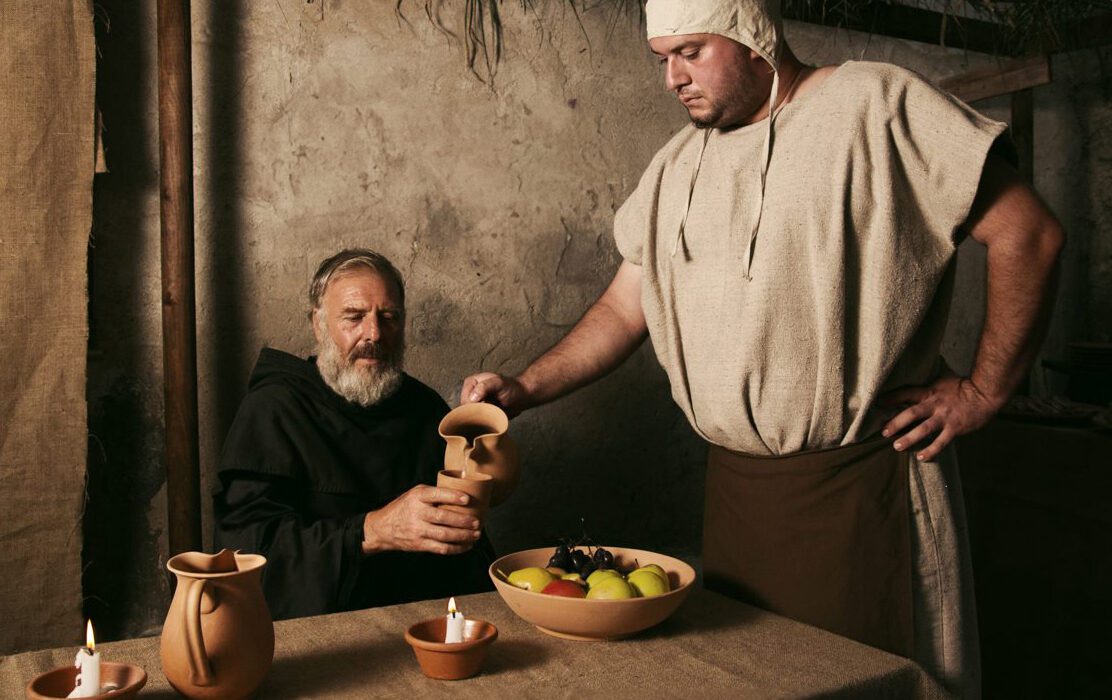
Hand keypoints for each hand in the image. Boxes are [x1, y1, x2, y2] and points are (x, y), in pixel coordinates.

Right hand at [362, 485, 480, 555]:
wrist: (383, 528)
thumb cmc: (404, 507)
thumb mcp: (414, 494)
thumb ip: (433, 494)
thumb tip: (460, 494)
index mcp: (418, 497)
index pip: (437, 495)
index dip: (453, 496)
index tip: (467, 499)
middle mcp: (418, 513)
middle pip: (444, 518)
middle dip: (463, 521)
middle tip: (477, 522)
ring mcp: (418, 530)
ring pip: (445, 535)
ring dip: (463, 536)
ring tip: (476, 535)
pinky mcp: (420, 545)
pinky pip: (441, 548)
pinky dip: (456, 548)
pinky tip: (466, 545)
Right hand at [460, 372, 529, 416]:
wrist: (522, 397)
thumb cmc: (511, 388)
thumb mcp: (498, 383)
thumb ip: (484, 387)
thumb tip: (472, 399)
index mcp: (471, 382)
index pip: (465, 399)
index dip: (474, 405)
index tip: (487, 403)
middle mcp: (470, 393)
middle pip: (466, 409)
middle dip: (478, 411)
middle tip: (492, 407)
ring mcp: (475, 403)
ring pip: (471, 416)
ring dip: (482, 417)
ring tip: (493, 410)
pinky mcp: (481, 412)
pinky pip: (477, 421)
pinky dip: (484, 421)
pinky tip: (492, 416)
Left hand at [879, 370, 1004, 461]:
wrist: (986, 393)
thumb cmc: (965, 386)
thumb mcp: (945, 377)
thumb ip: (932, 374)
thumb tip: (928, 357)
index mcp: (930, 392)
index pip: (906, 393)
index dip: (891, 398)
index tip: (878, 403)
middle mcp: (935, 404)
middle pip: (911, 414)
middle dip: (896, 423)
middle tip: (884, 432)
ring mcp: (945, 417)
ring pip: (924, 429)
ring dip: (909, 438)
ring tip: (897, 446)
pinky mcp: (955, 428)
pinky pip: (941, 441)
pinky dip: (931, 450)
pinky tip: (921, 457)